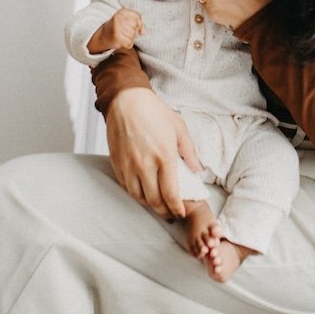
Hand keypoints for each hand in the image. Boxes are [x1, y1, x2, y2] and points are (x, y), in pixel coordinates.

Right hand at [88, 8, 144, 53]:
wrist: (104, 36)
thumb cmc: (118, 27)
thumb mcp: (127, 21)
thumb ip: (138, 23)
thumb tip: (142, 32)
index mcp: (121, 12)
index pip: (137, 16)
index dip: (139, 23)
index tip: (133, 26)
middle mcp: (118, 18)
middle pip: (136, 26)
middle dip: (134, 31)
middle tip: (125, 32)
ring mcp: (116, 27)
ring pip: (133, 35)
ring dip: (130, 38)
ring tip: (123, 36)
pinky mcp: (115, 37)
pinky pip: (129, 43)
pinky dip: (128, 44)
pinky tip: (122, 41)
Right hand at [106, 87, 201, 217]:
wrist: (126, 100)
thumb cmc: (155, 112)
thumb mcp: (179, 128)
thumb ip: (189, 152)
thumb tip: (198, 171)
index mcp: (164, 156)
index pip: (171, 193)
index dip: (177, 208)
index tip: (181, 212)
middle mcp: (145, 165)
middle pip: (154, 200)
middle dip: (164, 211)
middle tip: (171, 213)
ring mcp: (129, 165)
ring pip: (138, 197)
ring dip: (149, 204)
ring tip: (158, 204)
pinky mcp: (117, 163)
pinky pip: (126, 186)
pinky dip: (136, 193)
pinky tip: (143, 191)